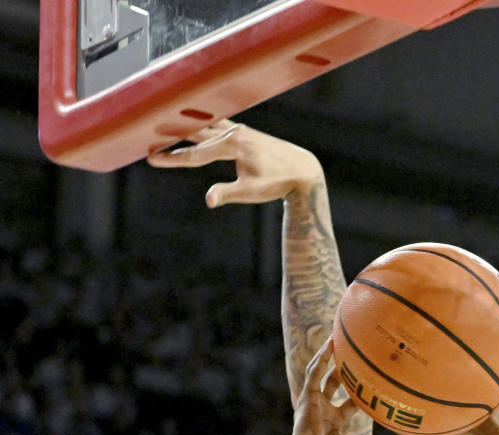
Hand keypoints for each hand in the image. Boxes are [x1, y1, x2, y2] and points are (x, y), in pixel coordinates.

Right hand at [147, 119, 322, 207]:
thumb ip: (228, 194)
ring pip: (204, 123)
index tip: (151, 158)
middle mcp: (233, 132)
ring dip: (183, 122)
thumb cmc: (277, 183)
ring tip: (162, 120)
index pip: (195, 154)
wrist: (301, 169)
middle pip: (194, 132)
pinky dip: (200, 121)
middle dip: (170, 134)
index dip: (173, 159)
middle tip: (145, 132)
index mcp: (232, 146)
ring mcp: (238, 129)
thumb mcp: (252, 192)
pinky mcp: (243, 131)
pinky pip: (215, 122)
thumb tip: (209, 200)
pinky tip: (191, 119)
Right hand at [287, 342, 404, 434]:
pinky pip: (314, 373)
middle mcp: (324, 410)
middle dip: (345, 368)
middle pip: (335, 383)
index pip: (352, 401)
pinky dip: (321, 358)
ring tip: (339, 336)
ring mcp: (314, 403)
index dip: (363, 390)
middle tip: (358, 351)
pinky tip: (329, 344)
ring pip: (322, 373)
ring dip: (330, 355)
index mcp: (335, 421)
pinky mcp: (307, 398)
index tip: (377, 377)